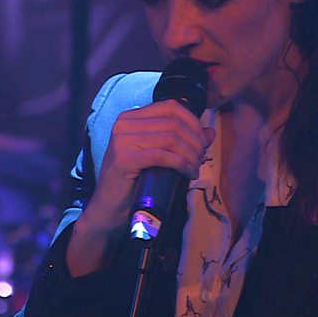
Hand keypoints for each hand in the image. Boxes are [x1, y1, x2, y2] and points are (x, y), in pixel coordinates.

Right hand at [68, 100, 214, 275]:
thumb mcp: (157, 156)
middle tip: (201, 159)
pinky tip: (188, 173)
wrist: (107, 210)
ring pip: (171, 139)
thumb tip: (210, 132)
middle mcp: (124, 124)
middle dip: (195, 141)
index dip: (192, 122)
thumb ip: (180, 141)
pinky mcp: (125, 160)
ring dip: (191, 154)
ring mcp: (122, 141)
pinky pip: (163, 156)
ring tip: (195, 168)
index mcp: (129, 118)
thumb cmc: (132, 183)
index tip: (202, 141)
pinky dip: (181, 163)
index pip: (170, 107)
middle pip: (173, 123)